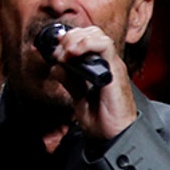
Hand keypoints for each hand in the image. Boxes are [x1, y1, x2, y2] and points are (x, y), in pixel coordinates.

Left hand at [45, 25, 137, 139]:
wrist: (114, 137)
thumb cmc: (101, 121)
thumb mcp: (78, 98)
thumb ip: (69, 81)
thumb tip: (56, 67)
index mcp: (98, 67)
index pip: (85, 39)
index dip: (68, 39)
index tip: (54, 48)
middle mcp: (107, 63)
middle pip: (91, 32)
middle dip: (70, 37)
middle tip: (58, 52)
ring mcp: (112, 66)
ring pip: (97, 35)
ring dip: (76, 39)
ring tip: (65, 52)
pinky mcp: (116, 71)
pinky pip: (105, 46)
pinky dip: (87, 44)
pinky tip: (73, 53)